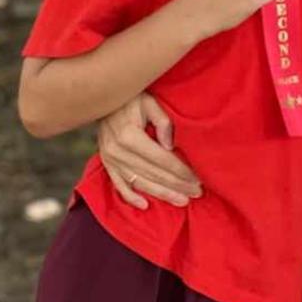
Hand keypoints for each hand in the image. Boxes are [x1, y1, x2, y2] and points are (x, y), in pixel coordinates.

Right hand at [98, 93, 201, 209]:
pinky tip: (145, 206)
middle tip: (197, 193)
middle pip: (154, 174)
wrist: (103, 96)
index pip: (163, 160)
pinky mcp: (106, 163)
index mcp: (130, 136)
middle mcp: (118, 151)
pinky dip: (131, 197)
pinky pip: (118, 184)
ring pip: (140, 183)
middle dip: (178, 185)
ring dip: (162, 194)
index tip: (198, 179)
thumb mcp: (150, 102)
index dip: (182, 171)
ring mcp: (110, 159)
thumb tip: (170, 146)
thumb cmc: (132, 97)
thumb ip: (162, 122)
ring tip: (182, 201)